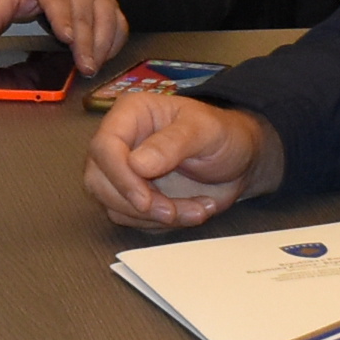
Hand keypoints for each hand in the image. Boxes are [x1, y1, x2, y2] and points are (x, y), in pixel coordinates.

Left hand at [0, 0, 123, 73]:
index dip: (63, 17)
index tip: (65, 36)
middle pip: (84, 15)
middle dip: (85, 42)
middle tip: (83, 66)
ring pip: (106, 20)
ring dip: (102, 45)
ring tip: (94, 67)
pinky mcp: (112, 6)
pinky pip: (120, 24)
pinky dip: (116, 42)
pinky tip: (106, 58)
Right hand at [84, 93, 282, 228]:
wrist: (240, 161)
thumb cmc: (223, 135)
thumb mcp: (206, 131)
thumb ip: (173, 143)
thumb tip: (137, 164)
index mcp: (131, 115)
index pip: (104, 146)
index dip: (119, 176)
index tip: (144, 200)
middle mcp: (121, 143)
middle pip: (99, 181)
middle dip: (136, 204)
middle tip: (173, 211)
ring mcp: (125, 173)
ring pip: (115, 206)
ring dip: (155, 218)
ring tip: (196, 209)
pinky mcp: (134, 198)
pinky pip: (133, 220)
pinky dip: (162, 224)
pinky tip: (191, 211)